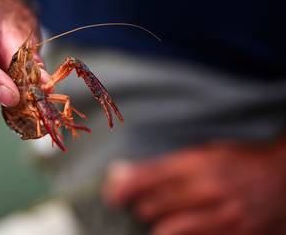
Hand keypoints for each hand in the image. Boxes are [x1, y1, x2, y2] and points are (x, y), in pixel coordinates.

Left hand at [103, 140, 285, 234]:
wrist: (285, 178)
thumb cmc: (240, 162)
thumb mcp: (203, 153)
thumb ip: (163, 166)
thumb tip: (122, 173)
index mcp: (198, 164)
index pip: (147, 178)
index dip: (122, 189)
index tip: (111, 196)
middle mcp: (208, 190)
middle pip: (153, 206)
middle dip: (142, 207)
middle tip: (144, 204)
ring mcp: (223, 217)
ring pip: (168, 230)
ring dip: (158, 225)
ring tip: (160, 218)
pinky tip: (179, 229)